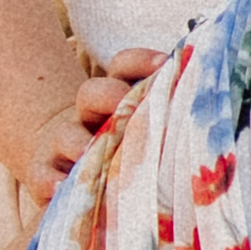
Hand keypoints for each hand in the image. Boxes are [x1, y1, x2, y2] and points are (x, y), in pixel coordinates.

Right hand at [0, 61, 146, 226]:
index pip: (124, 68)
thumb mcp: (140, 126)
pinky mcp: (44, 177)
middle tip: (122, 100)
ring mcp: (64, 146)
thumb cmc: (121, 148)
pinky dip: (51, 182)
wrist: (72, 172)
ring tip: (86, 150)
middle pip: (94, 94)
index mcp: (116, 97)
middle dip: (107, 95)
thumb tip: (206, 94)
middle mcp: (90, 117)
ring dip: (79, 142)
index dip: (139, 62)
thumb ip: (158, 111)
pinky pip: (44, 179)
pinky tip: (60, 187)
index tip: (162, 64)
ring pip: (71, 138)